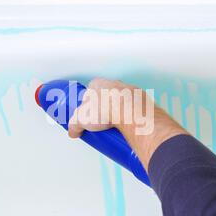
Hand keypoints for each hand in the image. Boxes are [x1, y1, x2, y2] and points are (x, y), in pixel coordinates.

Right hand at [68, 78, 187, 169]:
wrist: (131, 111)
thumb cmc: (107, 108)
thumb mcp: (81, 119)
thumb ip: (74, 125)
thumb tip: (73, 131)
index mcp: (97, 84)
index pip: (89, 92)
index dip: (88, 105)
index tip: (89, 115)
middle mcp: (114, 84)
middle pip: (106, 96)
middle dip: (104, 109)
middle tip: (101, 123)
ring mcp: (129, 91)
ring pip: (122, 101)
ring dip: (119, 112)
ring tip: (115, 127)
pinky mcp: (142, 100)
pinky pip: (135, 108)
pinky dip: (132, 116)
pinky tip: (128, 126)